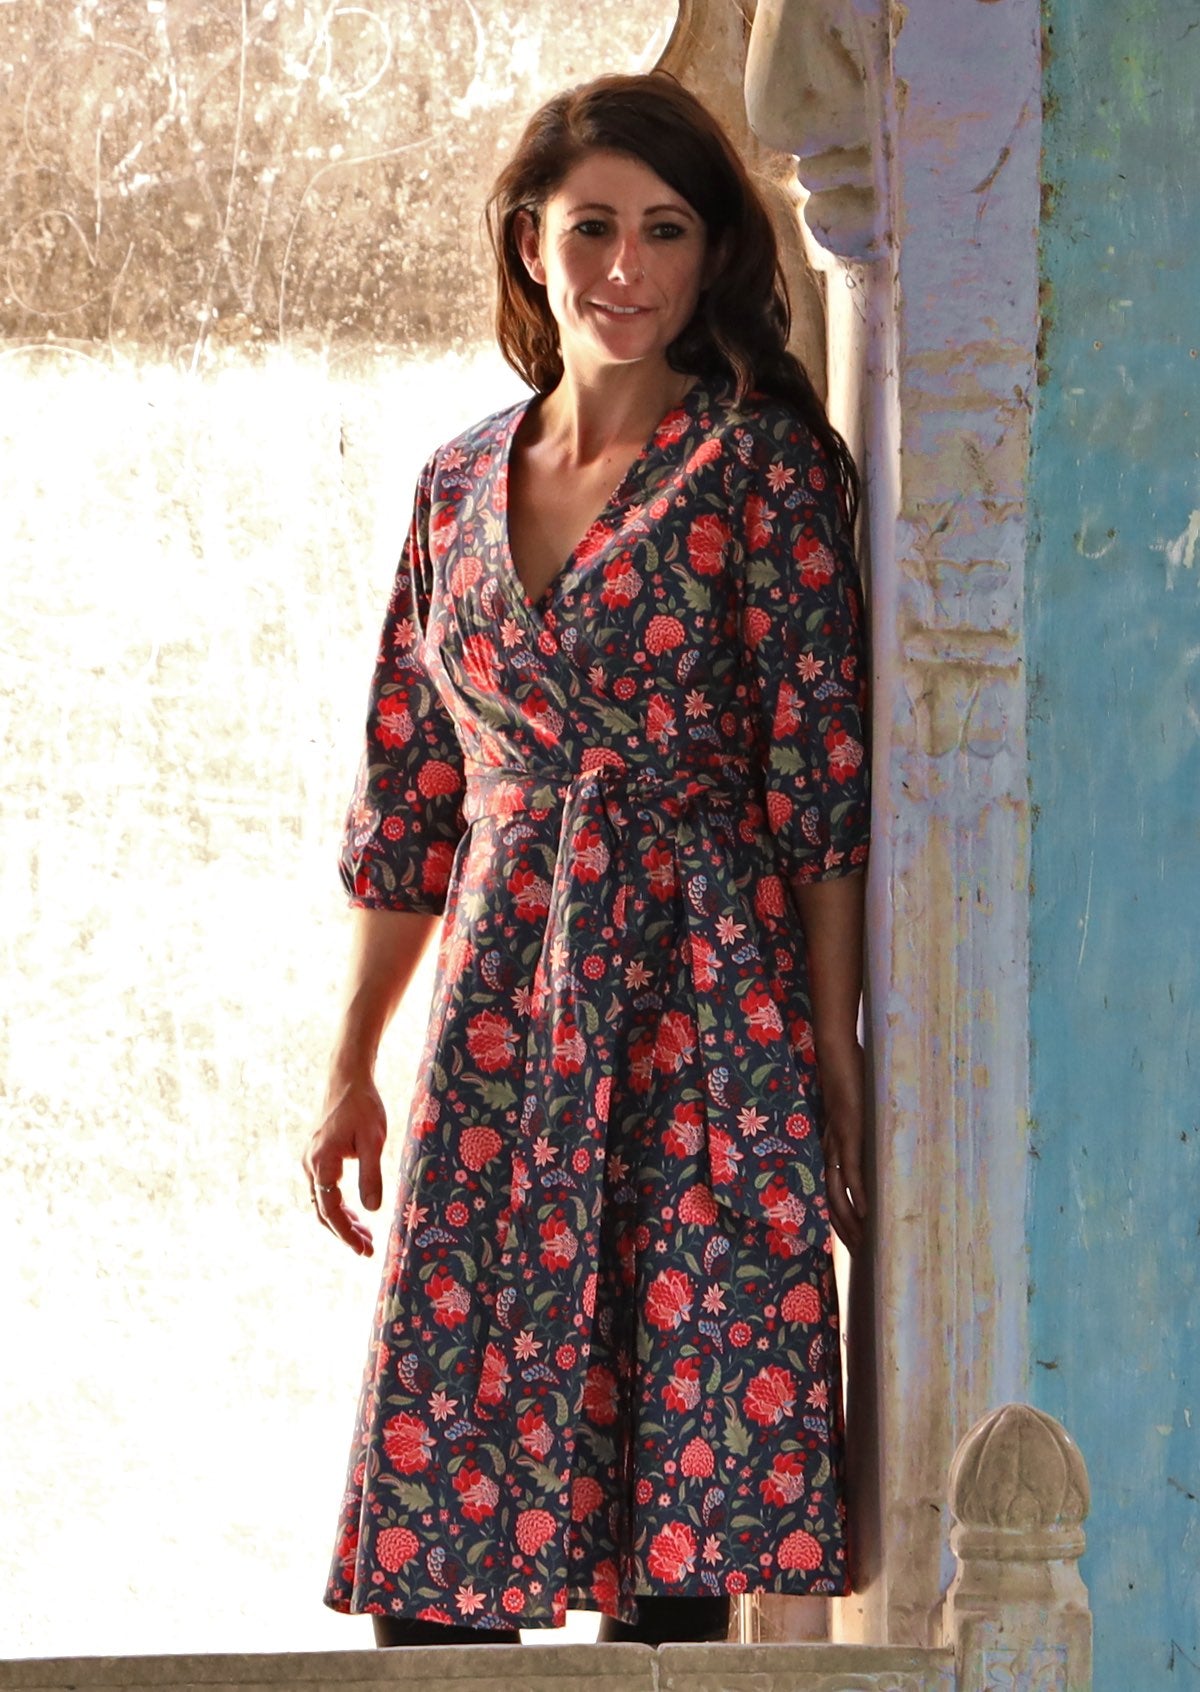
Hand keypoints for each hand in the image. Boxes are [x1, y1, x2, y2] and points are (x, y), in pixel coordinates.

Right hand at [302, 1074, 387, 1256]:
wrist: (347, 1081)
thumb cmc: (363, 1107)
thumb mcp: (373, 1140)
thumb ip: (371, 1175)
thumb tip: (372, 1210)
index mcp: (322, 1163)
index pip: (330, 1209)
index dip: (346, 1233)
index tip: (362, 1249)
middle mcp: (310, 1165)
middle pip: (323, 1211)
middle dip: (345, 1233)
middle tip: (368, 1249)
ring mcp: (311, 1162)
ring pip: (322, 1202)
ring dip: (342, 1222)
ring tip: (366, 1236)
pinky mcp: (317, 1158)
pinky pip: (324, 1190)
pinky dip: (339, 1206)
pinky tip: (356, 1215)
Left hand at [818, 1041, 867, 1254]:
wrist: (836, 1049)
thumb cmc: (851, 1073)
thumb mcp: (861, 1104)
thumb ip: (869, 1121)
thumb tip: (889, 1134)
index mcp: (832, 1143)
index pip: (831, 1187)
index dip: (839, 1214)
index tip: (853, 1236)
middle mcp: (830, 1148)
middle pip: (830, 1199)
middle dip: (843, 1228)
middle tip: (858, 1252)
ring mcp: (837, 1142)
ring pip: (837, 1192)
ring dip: (849, 1220)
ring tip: (863, 1243)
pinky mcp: (848, 1133)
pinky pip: (850, 1171)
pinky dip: (858, 1195)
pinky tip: (867, 1214)